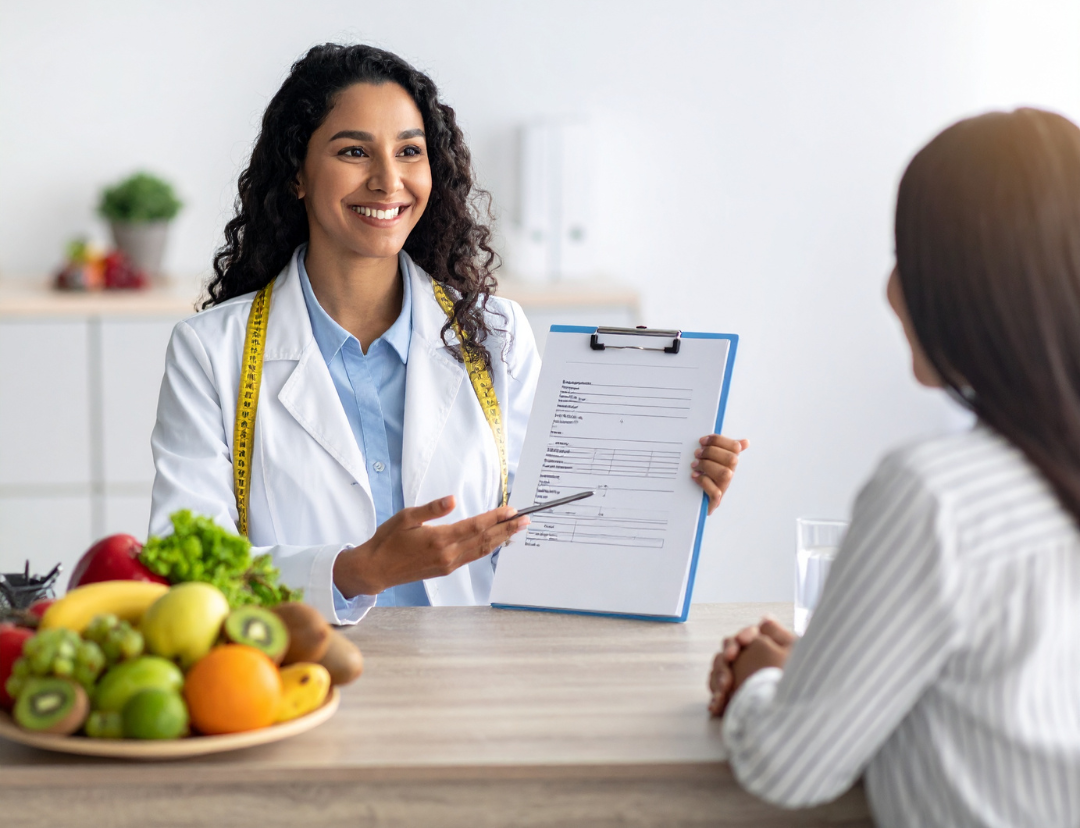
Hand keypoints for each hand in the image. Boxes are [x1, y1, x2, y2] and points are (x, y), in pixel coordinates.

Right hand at [332, 496, 529, 597]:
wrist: (376, 569)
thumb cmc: (388, 540)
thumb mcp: (406, 517)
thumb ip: (432, 508)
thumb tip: (453, 499)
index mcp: (439, 539)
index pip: (476, 526)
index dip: (496, 518)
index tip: (512, 510)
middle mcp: (448, 554)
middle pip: (485, 540)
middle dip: (508, 529)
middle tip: (526, 519)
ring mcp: (449, 563)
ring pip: (482, 550)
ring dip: (502, 539)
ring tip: (517, 529)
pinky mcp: (446, 569)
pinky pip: (473, 557)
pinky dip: (488, 547)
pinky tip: (496, 541)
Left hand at [692, 435, 748, 514]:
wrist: (690, 501)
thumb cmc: (701, 478)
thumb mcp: (710, 461)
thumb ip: (721, 448)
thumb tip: (744, 442)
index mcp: (729, 462)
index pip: (735, 447)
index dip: (719, 441)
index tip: (703, 441)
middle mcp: (729, 475)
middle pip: (731, 459)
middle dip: (711, 452)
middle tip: (697, 453)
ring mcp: (723, 488)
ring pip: (725, 474)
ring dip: (707, 466)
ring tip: (694, 465)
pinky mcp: (714, 501)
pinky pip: (716, 493)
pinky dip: (704, 482)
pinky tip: (695, 476)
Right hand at [708, 616, 795, 716]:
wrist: (795, 717)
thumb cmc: (794, 682)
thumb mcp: (791, 652)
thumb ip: (775, 633)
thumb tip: (764, 618)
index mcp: (766, 650)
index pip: (746, 636)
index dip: (740, 639)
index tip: (737, 648)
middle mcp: (752, 663)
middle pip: (727, 653)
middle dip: (724, 664)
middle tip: (727, 677)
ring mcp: (742, 681)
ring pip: (719, 672)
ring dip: (717, 681)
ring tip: (722, 694)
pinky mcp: (736, 699)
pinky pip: (718, 693)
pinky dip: (716, 698)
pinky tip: (717, 706)